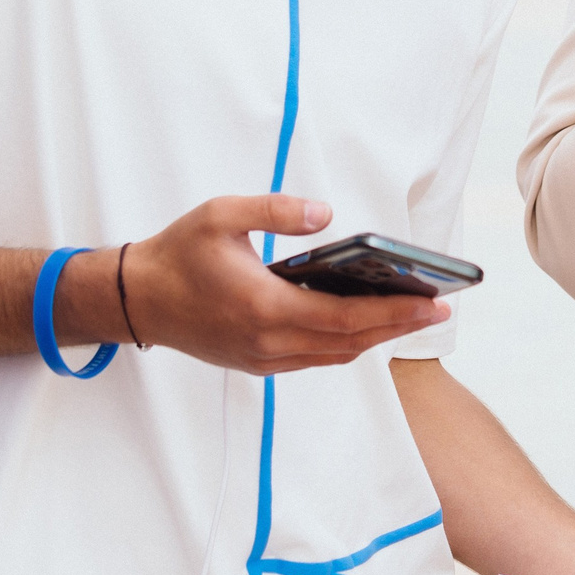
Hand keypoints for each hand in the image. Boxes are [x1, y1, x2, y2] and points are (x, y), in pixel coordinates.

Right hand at [83, 195, 450, 374]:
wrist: (134, 299)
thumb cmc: (177, 253)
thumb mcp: (221, 214)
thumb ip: (275, 210)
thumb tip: (325, 214)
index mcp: (263, 308)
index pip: (346, 318)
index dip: (395, 313)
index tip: (434, 304)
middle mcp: (267, 342)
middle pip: (350, 342)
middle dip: (399, 326)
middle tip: (441, 310)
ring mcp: (262, 359)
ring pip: (335, 355)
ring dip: (376, 338)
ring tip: (412, 314)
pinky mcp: (256, 364)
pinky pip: (314, 358)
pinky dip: (346, 344)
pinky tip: (367, 323)